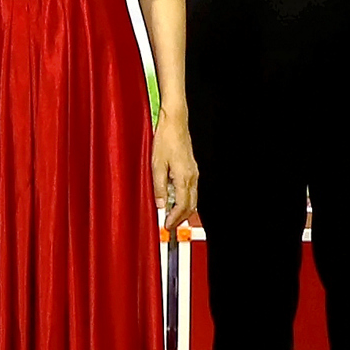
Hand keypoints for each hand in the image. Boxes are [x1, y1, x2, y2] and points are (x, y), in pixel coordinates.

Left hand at [151, 109, 197, 229]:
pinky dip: (183, 199)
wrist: (175, 123)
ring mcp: (193, 172)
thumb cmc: (165, 140)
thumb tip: (160, 204)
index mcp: (184, 178)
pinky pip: (190, 190)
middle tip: (169, 226)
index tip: (167, 226)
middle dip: (180, 218)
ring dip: (182, 209)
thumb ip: (159, 187)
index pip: (182, 206)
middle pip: (190, 205)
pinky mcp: (191, 168)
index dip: (174, 218)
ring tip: (170, 216)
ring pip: (192, 198)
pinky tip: (173, 200)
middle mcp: (192, 177)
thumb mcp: (156, 165)